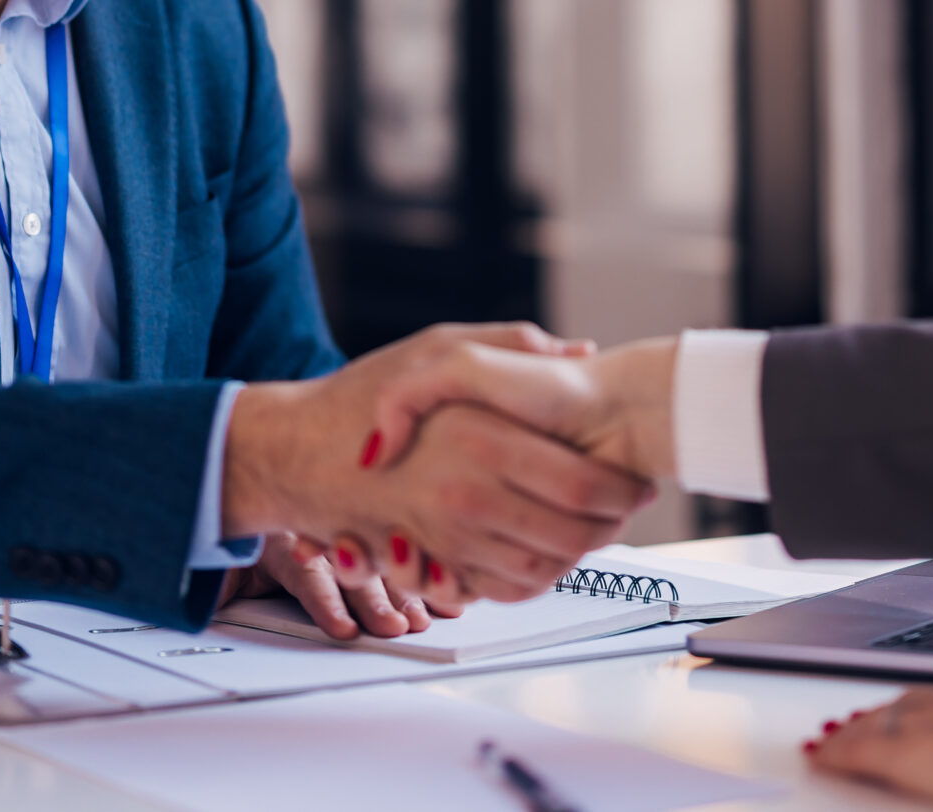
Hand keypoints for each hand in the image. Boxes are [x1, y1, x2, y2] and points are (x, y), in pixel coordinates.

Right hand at [223, 324, 650, 605]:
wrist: (296, 450)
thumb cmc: (361, 392)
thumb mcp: (438, 345)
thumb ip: (513, 343)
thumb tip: (577, 352)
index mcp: (479, 437)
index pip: (583, 484)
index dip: (622, 488)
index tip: (635, 480)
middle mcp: (464, 494)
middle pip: (574, 535)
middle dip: (612, 527)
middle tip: (626, 509)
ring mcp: (448, 536)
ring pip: (545, 567)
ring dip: (579, 555)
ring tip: (594, 529)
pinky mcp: (434, 563)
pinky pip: (503, 588)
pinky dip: (534, 578)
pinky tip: (544, 549)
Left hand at [225, 532, 451, 640]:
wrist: (228, 463)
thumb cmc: (223, 525)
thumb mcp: (209, 561)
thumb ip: (216, 582)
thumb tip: (214, 603)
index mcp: (278, 539)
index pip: (307, 574)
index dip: (327, 603)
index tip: (345, 630)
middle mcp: (315, 528)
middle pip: (352, 566)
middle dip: (378, 599)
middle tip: (399, 627)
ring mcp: (339, 521)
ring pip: (378, 553)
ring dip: (405, 585)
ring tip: (426, 614)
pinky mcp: (359, 518)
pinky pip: (392, 535)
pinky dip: (420, 559)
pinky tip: (443, 579)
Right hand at [804, 682, 932, 810]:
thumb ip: (929, 794)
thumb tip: (909, 783)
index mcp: (922, 755)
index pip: (864, 751)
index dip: (836, 754)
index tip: (821, 756)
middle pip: (881, 722)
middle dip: (854, 730)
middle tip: (835, 738)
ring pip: (913, 700)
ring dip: (889, 712)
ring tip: (876, 720)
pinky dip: (930, 701)